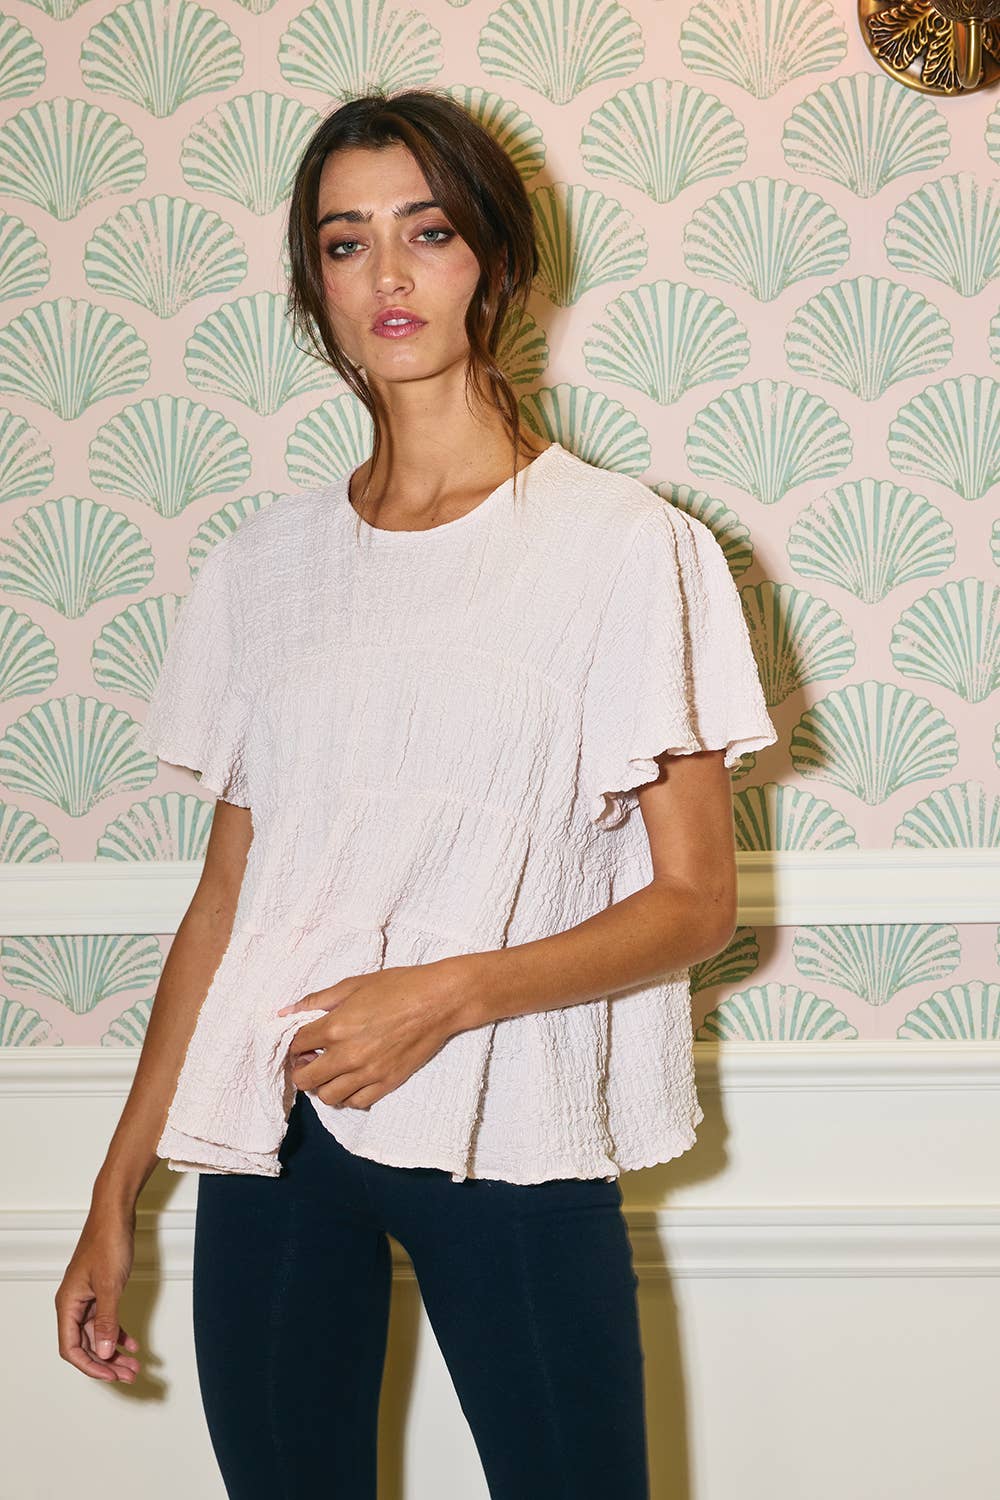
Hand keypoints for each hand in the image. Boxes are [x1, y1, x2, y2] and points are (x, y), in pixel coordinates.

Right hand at [55, 1206, 141, 1384]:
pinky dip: (119, 1332)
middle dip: (107, 1362)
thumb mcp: (110, 1286)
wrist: (115, 1213)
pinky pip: (107, 1320)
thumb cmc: (108, 1242)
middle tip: (129, 1375)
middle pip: (86, 1344)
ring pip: (98, 1334)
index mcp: (68, 1304)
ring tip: (134, 1364)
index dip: (90, 1365)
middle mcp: (74, 1304)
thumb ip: (107, 1321)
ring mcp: (87, 1297)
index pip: (71, 1348)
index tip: (111, 1376)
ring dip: (115, 1350)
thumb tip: (105, 1353)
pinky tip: (133, 1342)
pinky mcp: (100, 1290)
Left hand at [276, 958, 472, 1109]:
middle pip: (305, 1080)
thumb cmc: (398, 986)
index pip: (296, 1047)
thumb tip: (286, 1011)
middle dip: (301, 1070)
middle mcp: (348, 1055)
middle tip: (310, 1059)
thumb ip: (317, 1000)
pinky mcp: (387, 1083)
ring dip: (323, 1086)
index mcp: (336, 1027)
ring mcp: (368, 1073)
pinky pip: (357, 1102)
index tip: (300, 1043)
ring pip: (328, 1097)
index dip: (293, 1045)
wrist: (439, 1001)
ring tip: (331, 1071)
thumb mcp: (354, 985)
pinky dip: (349, 1095)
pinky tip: (352, 1079)